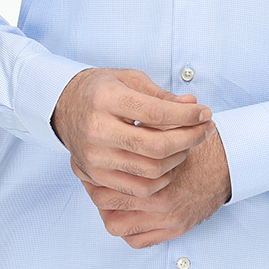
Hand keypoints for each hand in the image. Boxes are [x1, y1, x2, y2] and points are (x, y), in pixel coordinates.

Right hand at [51, 67, 213, 197]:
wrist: (63, 106)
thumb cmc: (100, 90)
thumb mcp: (130, 80)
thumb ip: (161, 96)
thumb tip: (193, 107)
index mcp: (105, 99)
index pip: (157, 114)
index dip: (187, 116)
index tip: (205, 113)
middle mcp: (97, 130)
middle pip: (156, 147)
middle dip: (189, 139)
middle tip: (205, 130)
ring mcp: (94, 157)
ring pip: (151, 171)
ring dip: (178, 159)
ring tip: (187, 144)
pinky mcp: (95, 175)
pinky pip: (138, 188)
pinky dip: (161, 179)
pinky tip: (169, 162)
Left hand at [77, 121, 231, 247]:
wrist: (232, 163)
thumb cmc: (200, 145)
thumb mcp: (171, 129)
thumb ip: (146, 126)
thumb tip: (115, 120)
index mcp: (156, 174)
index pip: (104, 178)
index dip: (90, 169)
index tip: (86, 162)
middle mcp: (160, 201)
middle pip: (104, 201)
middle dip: (94, 188)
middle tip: (92, 179)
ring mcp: (167, 219)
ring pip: (117, 226)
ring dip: (109, 212)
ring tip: (110, 198)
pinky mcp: (175, 229)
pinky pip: (138, 240)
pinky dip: (128, 231)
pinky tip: (127, 215)